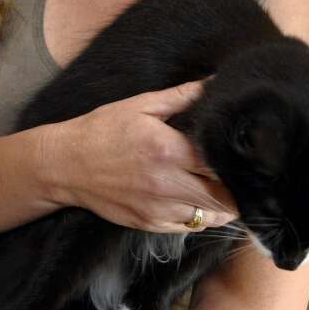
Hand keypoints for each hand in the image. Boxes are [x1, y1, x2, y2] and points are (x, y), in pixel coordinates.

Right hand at [39, 81, 236, 232]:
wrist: (63, 165)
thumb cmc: (101, 130)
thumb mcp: (139, 106)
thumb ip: (181, 97)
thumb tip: (214, 83)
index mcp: (167, 150)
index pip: (221, 163)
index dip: (237, 159)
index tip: (244, 152)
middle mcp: (166, 184)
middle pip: (225, 197)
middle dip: (237, 186)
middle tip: (240, 173)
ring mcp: (158, 209)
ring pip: (212, 217)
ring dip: (222, 203)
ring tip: (221, 186)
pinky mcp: (150, 224)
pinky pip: (190, 226)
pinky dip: (200, 215)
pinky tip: (195, 198)